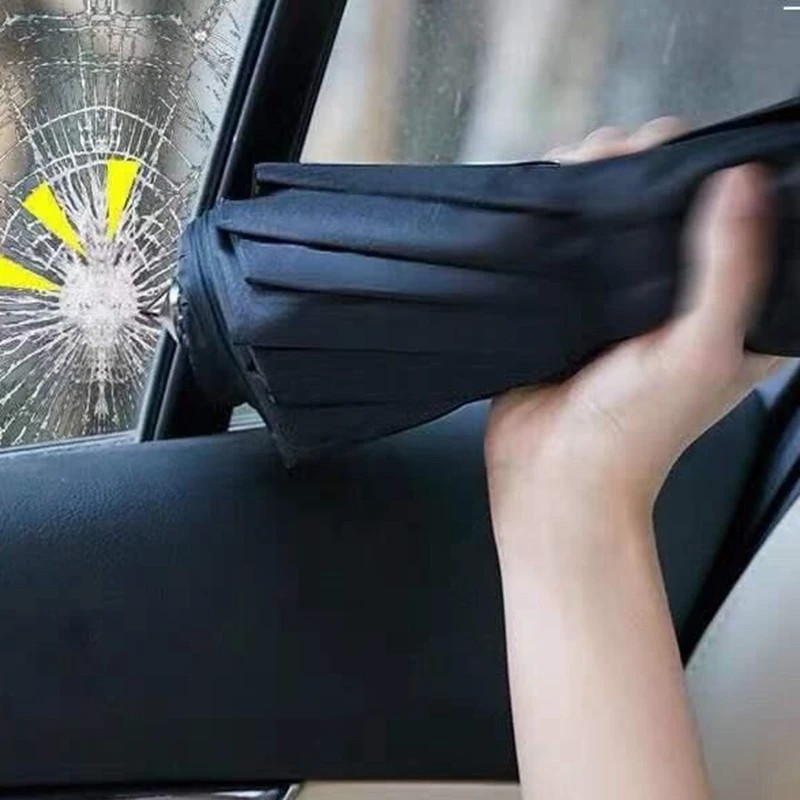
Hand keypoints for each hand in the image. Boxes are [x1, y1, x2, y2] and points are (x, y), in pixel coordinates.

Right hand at [485, 119, 784, 547]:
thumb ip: (729, 270)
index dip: (710, 171)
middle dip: (641, 167)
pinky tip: (546, 195)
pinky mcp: (570, 303)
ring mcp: (618, 297)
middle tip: (613, 159)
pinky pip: (569, 244)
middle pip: (668, 205)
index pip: (734, 216)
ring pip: (614, 217)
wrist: (553, 477)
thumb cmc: (632, 435)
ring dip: (594, 182)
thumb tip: (741, 181)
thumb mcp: (700, 352)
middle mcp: (675, 297)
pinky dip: (558, 214)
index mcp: (729, 309)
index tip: (677, 152)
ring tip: (572, 170)